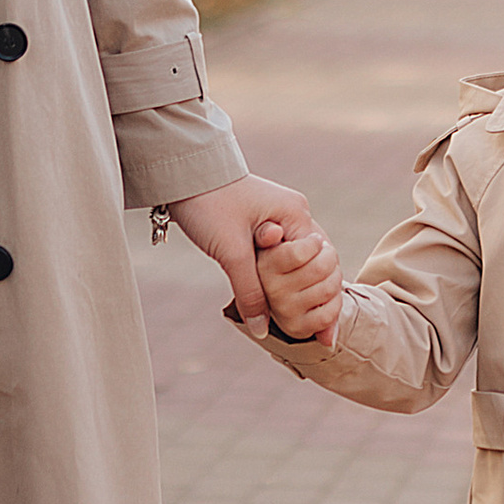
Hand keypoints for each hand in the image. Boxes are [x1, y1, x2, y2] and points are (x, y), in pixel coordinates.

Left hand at [163, 176, 334, 336]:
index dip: (316, 294)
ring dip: (293, 287)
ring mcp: (280, 218)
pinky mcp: (262, 224)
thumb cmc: (208, 204)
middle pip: (314, 264)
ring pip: (297, 263)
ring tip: (294, 320)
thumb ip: (250, 291)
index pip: (321, 262)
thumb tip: (263, 329)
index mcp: (295, 215)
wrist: (181, 174)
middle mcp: (293, 215)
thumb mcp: (231, 252)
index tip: (312, 323)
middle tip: (303, 325)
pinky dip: (279, 278)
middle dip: (309, 294)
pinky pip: (280, 257)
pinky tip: (277, 301)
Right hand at [254, 214, 343, 345]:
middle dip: (329, 257)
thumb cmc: (285, 248)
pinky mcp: (295, 328)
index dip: (315, 243)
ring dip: (335, 276)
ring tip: (325, 270)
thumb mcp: (278, 233)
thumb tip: (273, 231)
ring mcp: (281, 310)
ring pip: (329, 289)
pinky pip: (328, 315)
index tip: (314, 240)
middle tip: (323, 254)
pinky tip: (327, 293)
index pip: (299, 253)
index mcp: (261, 265)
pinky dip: (336, 302)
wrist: (288, 283)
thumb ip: (271, 229)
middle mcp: (268, 290)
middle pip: (320, 269)